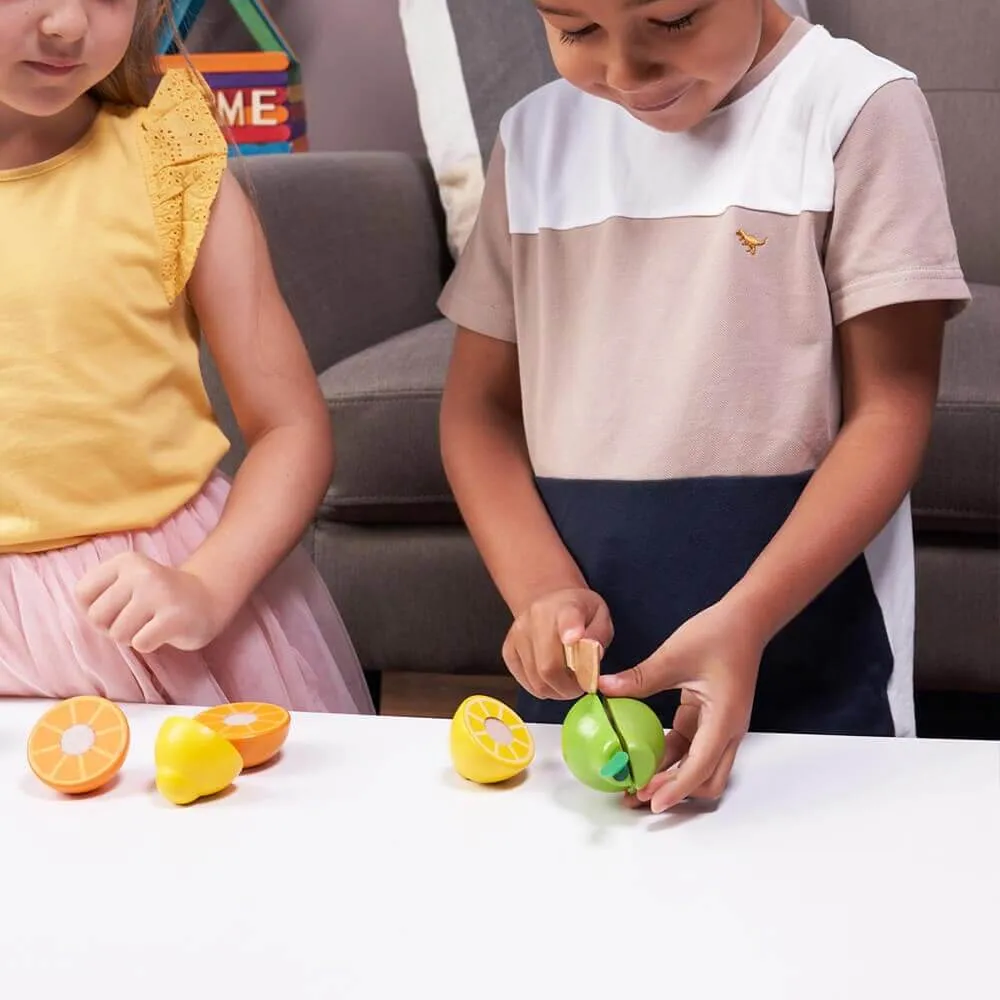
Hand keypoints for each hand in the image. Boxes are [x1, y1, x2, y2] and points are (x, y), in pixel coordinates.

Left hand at [75, 553, 225, 653]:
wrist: (209, 598)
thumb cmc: (159, 596)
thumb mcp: (128, 581)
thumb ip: (100, 593)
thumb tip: (86, 615)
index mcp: (125, 561)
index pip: (81, 594)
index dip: (95, 609)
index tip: (119, 607)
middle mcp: (141, 573)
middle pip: (96, 617)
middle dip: (112, 627)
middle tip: (137, 620)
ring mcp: (159, 594)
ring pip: (117, 634)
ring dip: (132, 637)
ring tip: (151, 624)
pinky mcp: (174, 618)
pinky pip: (140, 644)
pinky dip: (149, 644)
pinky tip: (164, 632)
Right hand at [503, 588, 612, 699]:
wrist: (551, 604)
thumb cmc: (580, 615)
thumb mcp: (601, 617)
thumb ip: (599, 635)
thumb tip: (592, 654)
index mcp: (567, 606)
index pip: (568, 617)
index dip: (570, 629)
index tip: (573, 639)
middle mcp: (536, 617)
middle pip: (549, 666)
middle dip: (569, 687)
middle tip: (580, 687)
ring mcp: (518, 634)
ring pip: (537, 680)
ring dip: (556, 691)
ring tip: (567, 682)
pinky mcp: (508, 649)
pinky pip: (525, 682)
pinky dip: (541, 689)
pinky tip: (551, 680)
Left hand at [599, 599, 762, 812]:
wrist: (744, 620)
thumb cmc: (717, 635)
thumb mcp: (674, 654)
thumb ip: (640, 677)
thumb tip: (604, 688)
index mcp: (724, 719)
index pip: (701, 766)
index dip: (676, 788)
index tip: (652, 802)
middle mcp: (727, 730)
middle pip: (707, 780)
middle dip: (674, 792)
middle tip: (637, 795)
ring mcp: (720, 726)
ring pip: (699, 767)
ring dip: (671, 777)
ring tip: (635, 782)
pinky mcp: (711, 718)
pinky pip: (692, 747)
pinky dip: (671, 757)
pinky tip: (644, 754)